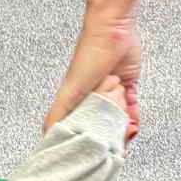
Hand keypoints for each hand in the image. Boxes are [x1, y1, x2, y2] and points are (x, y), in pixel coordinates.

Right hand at [44, 12, 141, 132]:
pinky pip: (132, 109)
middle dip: (111, 136)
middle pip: (103, 128)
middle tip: (118, 138)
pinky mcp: (126, 87)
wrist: (114, 31)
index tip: (99, 150)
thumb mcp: (69, 91)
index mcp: (76, 103)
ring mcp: (111, 95)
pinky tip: (134, 122)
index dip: (90, 142)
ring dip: (124, 127)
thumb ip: (57, 113)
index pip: (81, 130)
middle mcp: (93, 100)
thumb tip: (46, 135)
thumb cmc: (89, 56)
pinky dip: (134, 117)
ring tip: (127, 127)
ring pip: (118, 121)